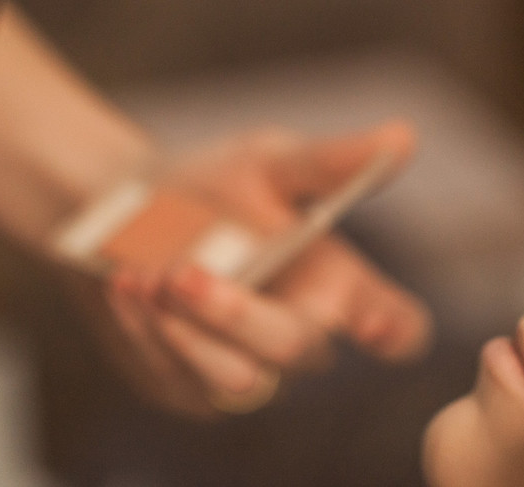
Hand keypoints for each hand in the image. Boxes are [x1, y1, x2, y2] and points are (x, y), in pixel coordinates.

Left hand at [96, 121, 434, 416]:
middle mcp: (300, 336)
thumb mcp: (265, 163)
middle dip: (240, 315)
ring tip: (147, 278)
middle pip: (298, 350)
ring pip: (239, 381)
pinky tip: (125, 286)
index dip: (394, 330)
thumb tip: (402, 135)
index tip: (371, 323)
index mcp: (336, 283)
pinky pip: (176, 376)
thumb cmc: (214, 184)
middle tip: (186, 273)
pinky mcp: (188, 389)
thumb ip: (325, 161)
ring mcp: (247, 372)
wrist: (121, 209)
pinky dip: (147, 330)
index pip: (397, 327)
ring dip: (190, 331)